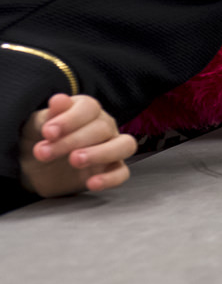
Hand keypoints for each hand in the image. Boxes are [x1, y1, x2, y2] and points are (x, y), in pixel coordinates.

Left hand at [18, 94, 137, 197]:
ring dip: (101, 153)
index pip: (89, 108)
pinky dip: (109, 178)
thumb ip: (47, 116)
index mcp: (86, 110)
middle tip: (46, 152)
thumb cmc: (39, 142)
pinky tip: (91, 183)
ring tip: (75, 161)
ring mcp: (112, 148)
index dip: (70, 119)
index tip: (48, 132)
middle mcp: (104, 126)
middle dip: (72, 141)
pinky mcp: (113, 170)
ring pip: (124, 146)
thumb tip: (59, 100)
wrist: (36, 169)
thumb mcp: (35, 127)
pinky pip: (122, 173)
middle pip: (102, 128)